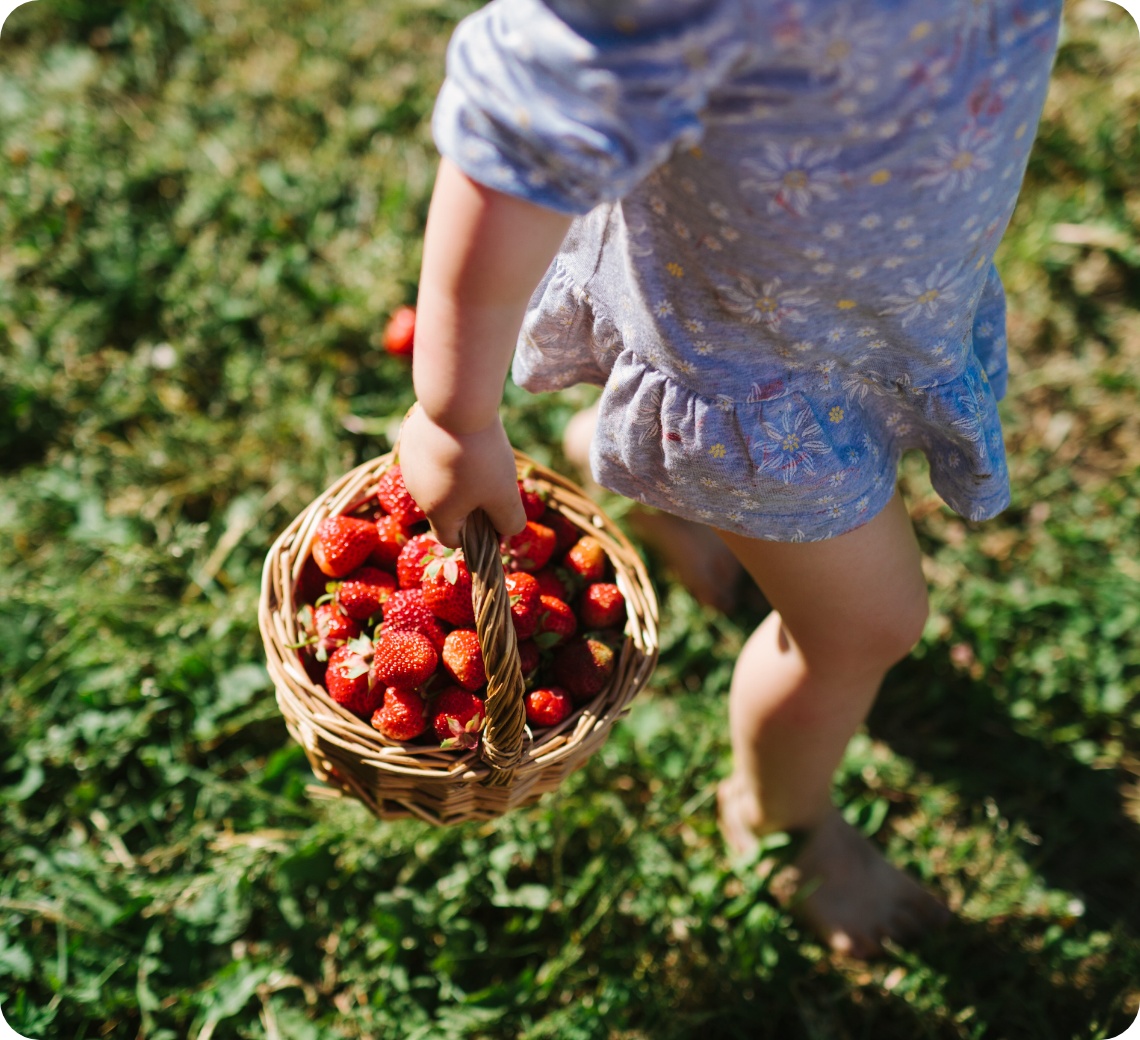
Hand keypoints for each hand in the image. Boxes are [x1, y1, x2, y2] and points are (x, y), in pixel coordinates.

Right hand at [397, 405, 526, 548]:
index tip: (494, 516)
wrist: (456, 404)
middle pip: (446, 508)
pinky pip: (431, 455)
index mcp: (437, 512)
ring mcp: (410, 465)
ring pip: (437, 479)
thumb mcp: (505, 495)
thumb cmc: (481, 457)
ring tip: (479, 455)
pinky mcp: (410, 439)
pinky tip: (463, 437)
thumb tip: (506, 531)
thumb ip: (509, 521)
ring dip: (458, 475)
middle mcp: (417, 492)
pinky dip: (447, 452)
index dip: (475, 537)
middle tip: (492, 481)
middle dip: (469, 502)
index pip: (451, 540)